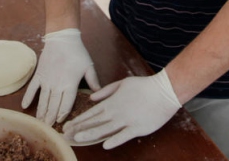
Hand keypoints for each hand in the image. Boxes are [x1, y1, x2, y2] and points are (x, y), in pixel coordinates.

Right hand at [21, 29, 100, 123]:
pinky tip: (24, 106)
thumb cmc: (77, 52)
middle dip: (50, 118)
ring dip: (41, 112)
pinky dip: (28, 97)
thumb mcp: (89, 66)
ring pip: (43, 100)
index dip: (63, 115)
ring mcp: (46, 80)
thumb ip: (94, 81)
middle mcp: (57, 85)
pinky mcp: (39, 75)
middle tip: (48, 129)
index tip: (61, 123)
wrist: (62, 38)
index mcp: (70, 84)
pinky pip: (32, 88)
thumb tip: (100, 93)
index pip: (66, 105)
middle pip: (53, 105)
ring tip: (39, 123)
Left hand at [62, 69, 180, 149]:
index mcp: (111, 102)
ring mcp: (126, 121)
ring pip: (105, 129)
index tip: (67, 126)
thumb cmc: (143, 86)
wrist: (163, 91)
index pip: (91, 113)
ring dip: (90, 134)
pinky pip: (124, 136)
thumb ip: (105, 91)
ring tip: (77, 139)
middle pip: (94, 122)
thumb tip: (91, 98)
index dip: (78, 120)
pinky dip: (114, 140)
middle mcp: (116, 112)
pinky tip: (105, 145)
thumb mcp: (121, 83)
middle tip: (65, 135)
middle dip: (79, 129)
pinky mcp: (137, 128)